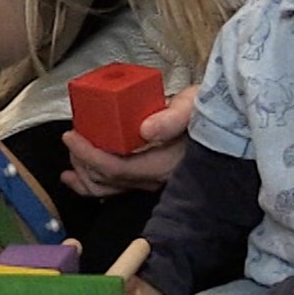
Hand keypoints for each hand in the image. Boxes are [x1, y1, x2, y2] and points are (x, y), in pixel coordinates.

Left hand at [60, 84, 194, 197]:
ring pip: (108, 188)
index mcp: (163, 163)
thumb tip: (146, 130)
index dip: (88, 154)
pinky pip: (115, 186)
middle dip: (82, 161)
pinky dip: (91, 182)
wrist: (222, 120)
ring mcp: (151, 180)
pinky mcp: (147, 176)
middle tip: (72, 137)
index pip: (116, 167)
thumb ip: (173, 118)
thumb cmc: (207, 108)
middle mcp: (155, 178)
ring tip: (72, 155)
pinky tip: (75, 177)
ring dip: (84, 174)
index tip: (72, 135)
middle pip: (107, 180)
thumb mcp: (192, 105)